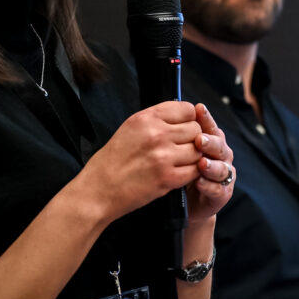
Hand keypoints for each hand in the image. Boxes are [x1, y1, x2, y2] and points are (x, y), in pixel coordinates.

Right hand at [76, 101, 203, 221]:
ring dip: (192, 156)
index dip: (189, 119)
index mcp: (147, 118)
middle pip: (196, 129)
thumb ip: (157, 118)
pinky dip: (190, 173)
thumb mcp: (131, 127)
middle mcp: (157, 134)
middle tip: (180, 147)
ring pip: (198, 150)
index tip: (184, 127)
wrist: (99, 189)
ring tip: (178, 161)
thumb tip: (183, 114)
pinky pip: (195, 170)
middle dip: (192, 138)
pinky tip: (178, 173)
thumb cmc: (113, 160)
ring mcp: (163, 156)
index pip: (188, 109)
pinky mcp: (168, 178)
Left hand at [186, 103, 234, 222]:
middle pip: (219, 144)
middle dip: (210, 141)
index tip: (198, 109)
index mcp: (211, 139)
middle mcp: (221, 154)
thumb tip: (168, 111)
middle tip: (199, 140)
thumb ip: (177, 133)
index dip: (205, 118)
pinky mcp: (223, 193)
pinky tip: (200, 183)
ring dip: (212, 165)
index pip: (209, 125)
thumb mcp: (175, 148)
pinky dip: (209, 185)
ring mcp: (224, 174)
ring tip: (201, 164)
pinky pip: (218, 189)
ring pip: (222, 167)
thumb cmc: (179, 170)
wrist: (185, 201)